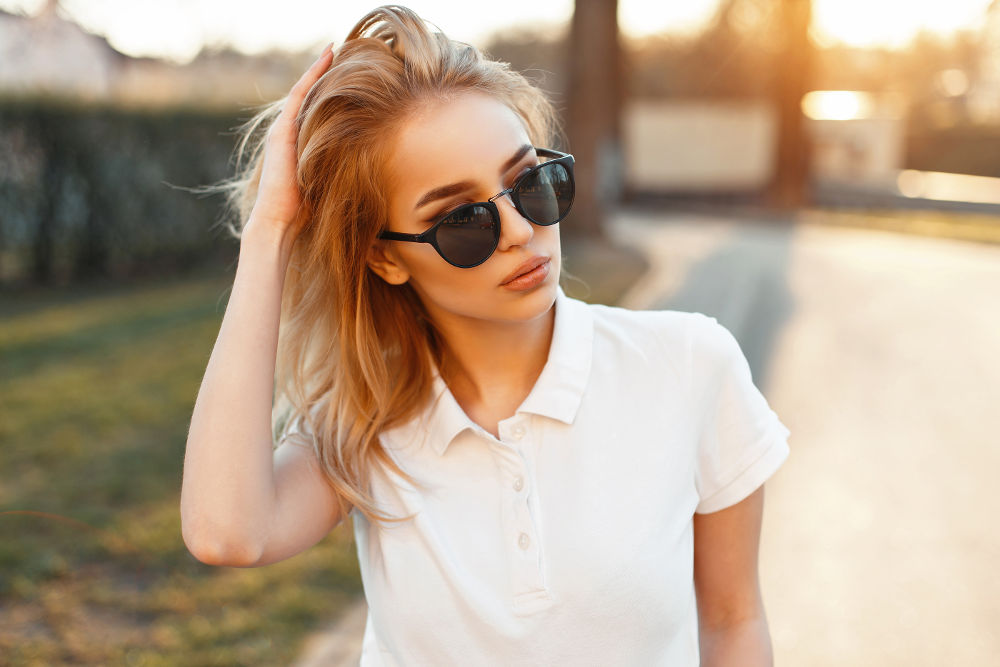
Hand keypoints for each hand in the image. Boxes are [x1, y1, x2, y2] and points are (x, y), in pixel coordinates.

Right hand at [245, 44, 334, 241]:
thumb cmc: (308, 208)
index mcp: (301, 142)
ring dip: (319, 68)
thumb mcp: (331, 179)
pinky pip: (299, 95)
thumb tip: (375, 164)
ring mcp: (283, 129)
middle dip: (326, 74)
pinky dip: (312, 75)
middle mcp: (289, 131)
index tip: (352, 73)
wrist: (281, 218)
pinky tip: (326, 58)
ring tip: (336, 48)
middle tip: (346, 52)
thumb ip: (343, 166)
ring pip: (304, 90)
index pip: (317, 109)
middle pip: (310, 95)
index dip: (332, 90)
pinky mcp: (281, 131)